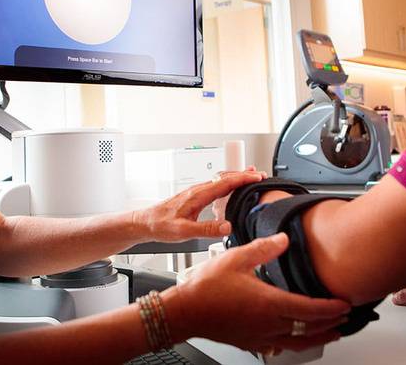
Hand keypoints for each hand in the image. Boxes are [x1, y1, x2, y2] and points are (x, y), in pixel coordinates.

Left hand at [135, 170, 265, 241]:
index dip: (243, 179)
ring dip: (237, 177)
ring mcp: (197, 192)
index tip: (257, 177)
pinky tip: (231, 188)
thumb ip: (206, 230)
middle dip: (244, 174)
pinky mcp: (195, 196)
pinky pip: (216, 185)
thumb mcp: (184, 231)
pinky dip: (228, 183)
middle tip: (260, 175)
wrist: (145, 223)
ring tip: (251, 176)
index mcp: (198, 195)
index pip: (226, 182)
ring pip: (221, 179)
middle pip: (226, 177)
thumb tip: (226, 226)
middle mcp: (198, 190)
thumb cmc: (161, 225)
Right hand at [163, 233, 350, 352]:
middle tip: (346, 318)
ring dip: (318, 337)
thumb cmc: (206, 288)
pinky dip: (294, 344)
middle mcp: (268, 324)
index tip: (345, 304)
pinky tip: (292, 340)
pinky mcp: (250, 342)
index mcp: (269, 303)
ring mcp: (260, 336)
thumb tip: (284, 239)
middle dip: (331, 324)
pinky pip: (279, 347)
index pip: (311, 309)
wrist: (185, 311)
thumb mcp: (236, 258)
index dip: (332, 308)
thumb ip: (263, 248)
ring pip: (298, 343)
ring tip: (330, 333)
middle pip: (310, 329)